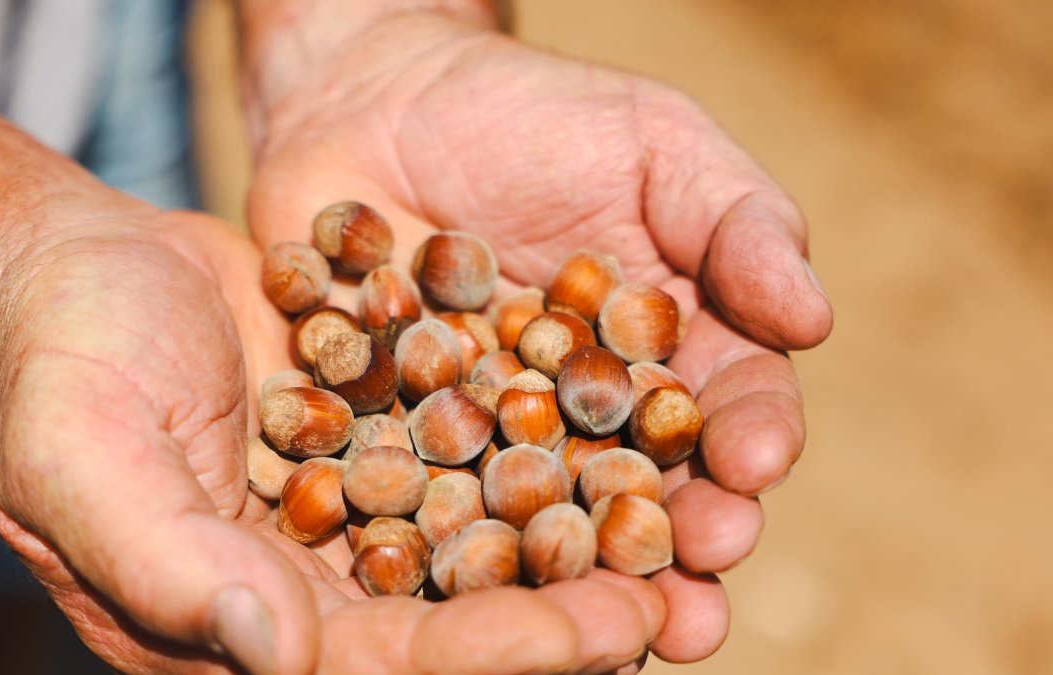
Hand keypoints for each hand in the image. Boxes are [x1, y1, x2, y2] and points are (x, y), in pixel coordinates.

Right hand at [0, 207, 660, 673]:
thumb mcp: (80, 457)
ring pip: (476, 561)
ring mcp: (347, 518)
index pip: (373, 668)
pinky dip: (542, 471)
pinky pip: (471, 470)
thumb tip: (272, 653)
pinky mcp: (379, 445)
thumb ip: (163, 563)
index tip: (584, 633)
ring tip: (673, 544)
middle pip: (446, 630)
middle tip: (661, 605)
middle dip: (554, 627)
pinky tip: (622, 452)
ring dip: (571, 562)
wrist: (85, 267)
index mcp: (231, 623)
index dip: (482, 657)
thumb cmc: (62, 360)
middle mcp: (303, 591)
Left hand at [243, 10, 832, 665]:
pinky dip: (435, 547)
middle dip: (668, 553)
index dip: (748, 442)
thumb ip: (738, 222)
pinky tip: (447, 585)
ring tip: (597, 638)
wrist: (384, 101)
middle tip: (689, 608)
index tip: (755, 468)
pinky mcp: (397, 445)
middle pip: (643, 499)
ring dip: (567, 587)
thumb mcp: (655, 144)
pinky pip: (419, 502)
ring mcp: (493, 442)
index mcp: (669, 359)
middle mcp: (589, 421)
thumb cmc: (538, 118)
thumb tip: (815, 318)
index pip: (727, 411)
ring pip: (540, 528)